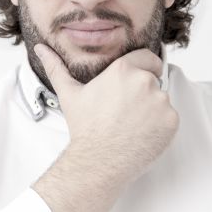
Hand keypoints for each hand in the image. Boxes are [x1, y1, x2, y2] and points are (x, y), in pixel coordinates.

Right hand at [34, 44, 178, 184]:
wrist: (98, 162)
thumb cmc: (85, 128)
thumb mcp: (70, 94)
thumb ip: (56, 67)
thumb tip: (40, 49)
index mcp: (123, 70)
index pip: (148, 58)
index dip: (144, 68)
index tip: (136, 82)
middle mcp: (144, 81)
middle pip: (153, 80)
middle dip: (143, 93)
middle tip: (126, 111)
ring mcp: (160, 101)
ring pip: (162, 99)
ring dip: (152, 109)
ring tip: (132, 125)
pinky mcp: (171, 120)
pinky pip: (170, 117)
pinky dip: (161, 125)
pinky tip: (141, 134)